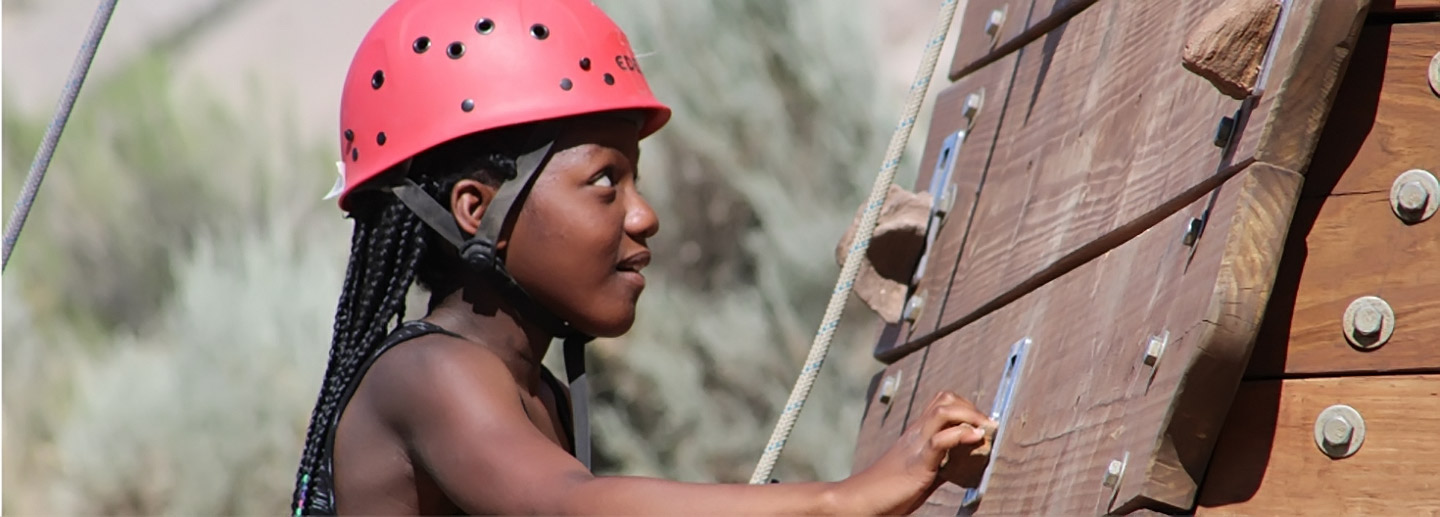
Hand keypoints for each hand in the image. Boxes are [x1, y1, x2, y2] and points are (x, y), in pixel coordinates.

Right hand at [833, 391, 994, 514]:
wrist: (862, 499)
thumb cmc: (889, 489)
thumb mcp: (923, 470)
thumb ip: (943, 461)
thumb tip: (967, 458)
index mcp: (918, 433)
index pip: (943, 402)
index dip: (967, 406)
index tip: (983, 423)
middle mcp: (917, 432)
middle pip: (945, 399)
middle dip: (972, 407)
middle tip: (987, 425)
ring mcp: (917, 445)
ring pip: (943, 411)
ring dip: (970, 416)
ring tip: (985, 429)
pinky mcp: (918, 462)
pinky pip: (940, 440)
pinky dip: (961, 435)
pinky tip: (974, 439)